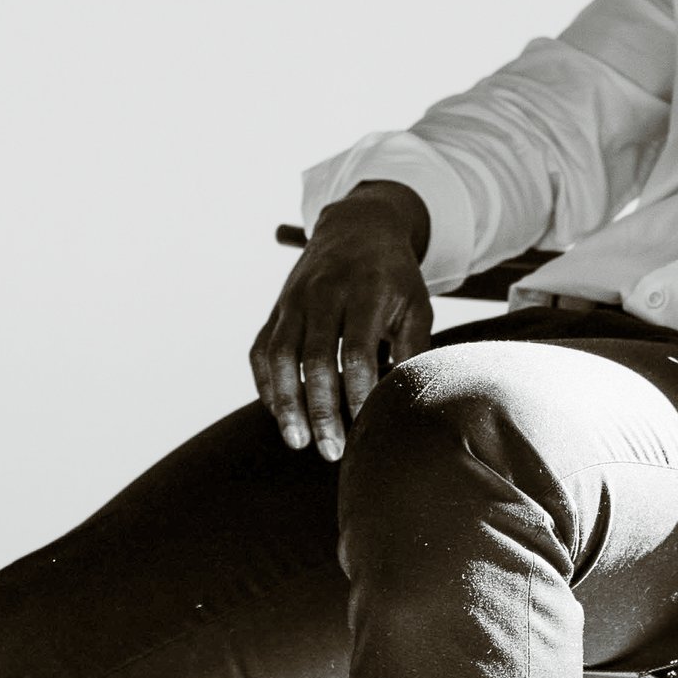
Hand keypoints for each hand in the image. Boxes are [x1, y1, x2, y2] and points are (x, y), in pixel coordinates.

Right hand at [251, 181, 433, 460]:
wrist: (356, 226)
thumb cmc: (394, 276)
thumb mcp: (415, 304)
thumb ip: (413, 351)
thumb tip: (407, 403)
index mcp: (365, 290)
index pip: (358, 350)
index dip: (359, 391)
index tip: (367, 425)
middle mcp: (324, 293)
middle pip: (316, 358)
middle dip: (321, 409)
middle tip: (332, 450)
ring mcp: (294, 300)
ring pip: (281, 355)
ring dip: (286, 402)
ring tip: (298, 441)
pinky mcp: (276, 309)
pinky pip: (262, 350)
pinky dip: (266, 383)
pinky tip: (279, 413)